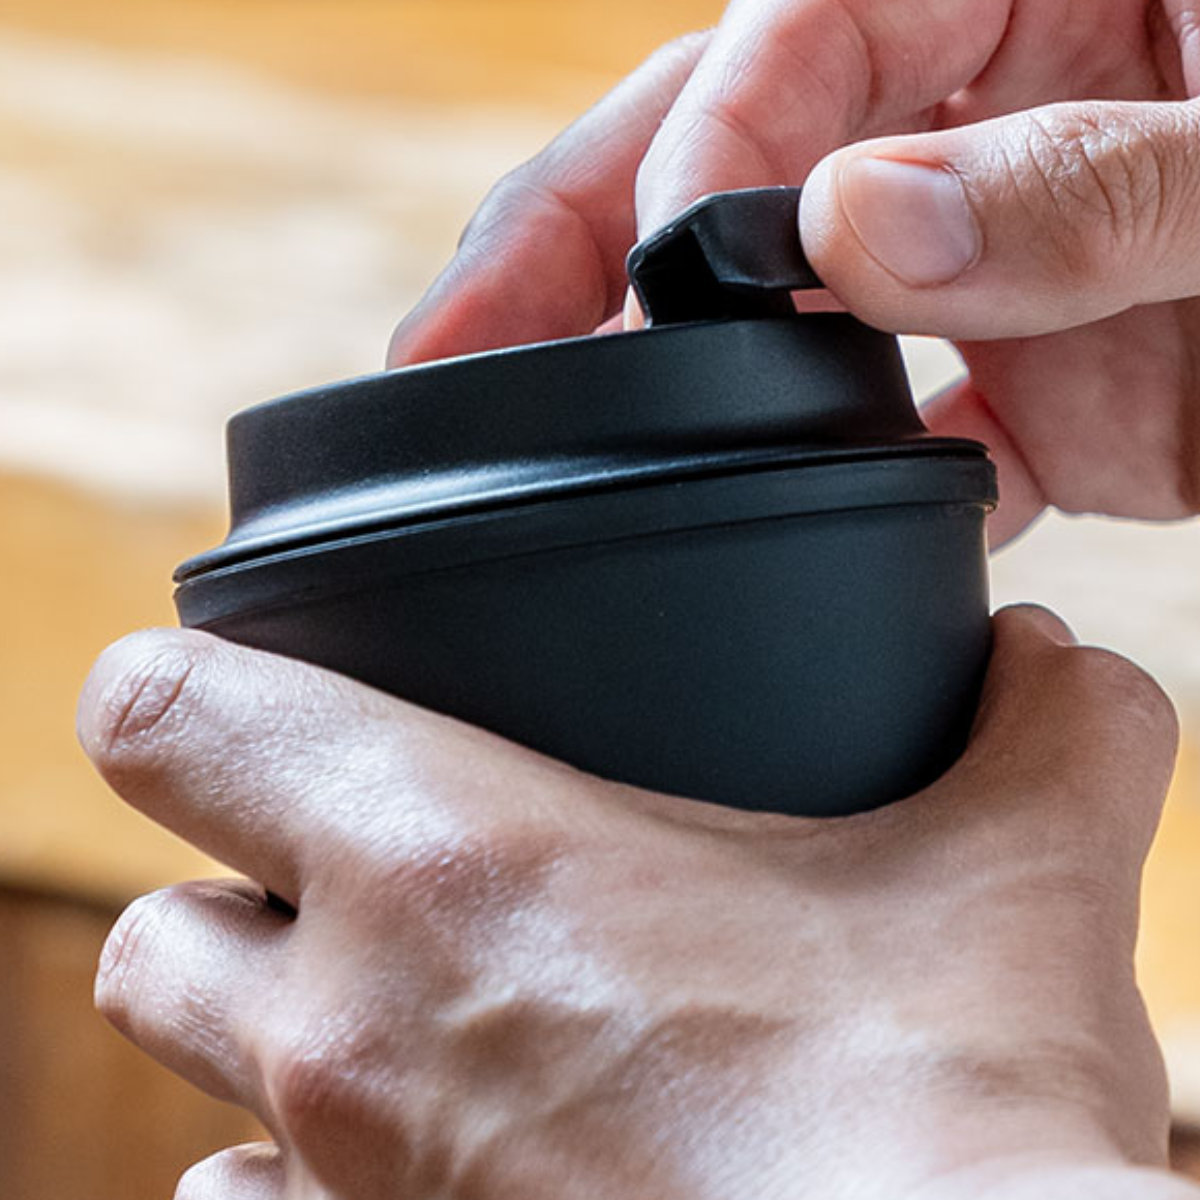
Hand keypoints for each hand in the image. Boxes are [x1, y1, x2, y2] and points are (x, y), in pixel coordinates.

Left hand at [80, 608, 1192, 1199]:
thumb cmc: (945, 1136)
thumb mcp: (1018, 889)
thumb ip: (1045, 735)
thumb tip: (1065, 660)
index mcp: (454, 867)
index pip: (166, 716)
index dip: (173, 688)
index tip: (228, 684)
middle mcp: (351, 1039)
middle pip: (147, 937)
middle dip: (219, 890)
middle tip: (336, 865)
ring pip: (191, 1092)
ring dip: (262, 1041)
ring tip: (393, 1019)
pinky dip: (307, 1191)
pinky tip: (435, 1167)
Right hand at [387, 0, 1199, 545]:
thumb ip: (1078, 180)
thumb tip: (854, 234)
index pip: (787, 42)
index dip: (703, 161)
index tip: (647, 277)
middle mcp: (969, 117)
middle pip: (723, 173)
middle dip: (576, 261)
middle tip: (443, 357)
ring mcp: (985, 263)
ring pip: (777, 321)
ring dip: (672, 390)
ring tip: (549, 456)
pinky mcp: (1027, 385)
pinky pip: (890, 432)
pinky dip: (836, 489)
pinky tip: (774, 534)